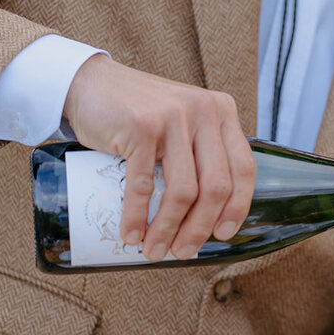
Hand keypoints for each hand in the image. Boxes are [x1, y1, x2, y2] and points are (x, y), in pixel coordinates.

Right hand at [62, 55, 255, 260]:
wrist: (89, 82)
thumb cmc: (138, 113)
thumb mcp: (184, 121)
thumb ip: (202, 150)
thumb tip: (210, 213)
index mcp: (222, 113)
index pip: (244, 169)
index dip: (238, 207)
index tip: (224, 235)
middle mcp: (204, 112)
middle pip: (216, 187)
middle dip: (200, 228)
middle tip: (183, 252)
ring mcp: (174, 118)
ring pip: (184, 191)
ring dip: (168, 229)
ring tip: (155, 250)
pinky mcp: (142, 128)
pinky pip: (144, 185)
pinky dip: (137, 216)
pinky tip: (131, 235)